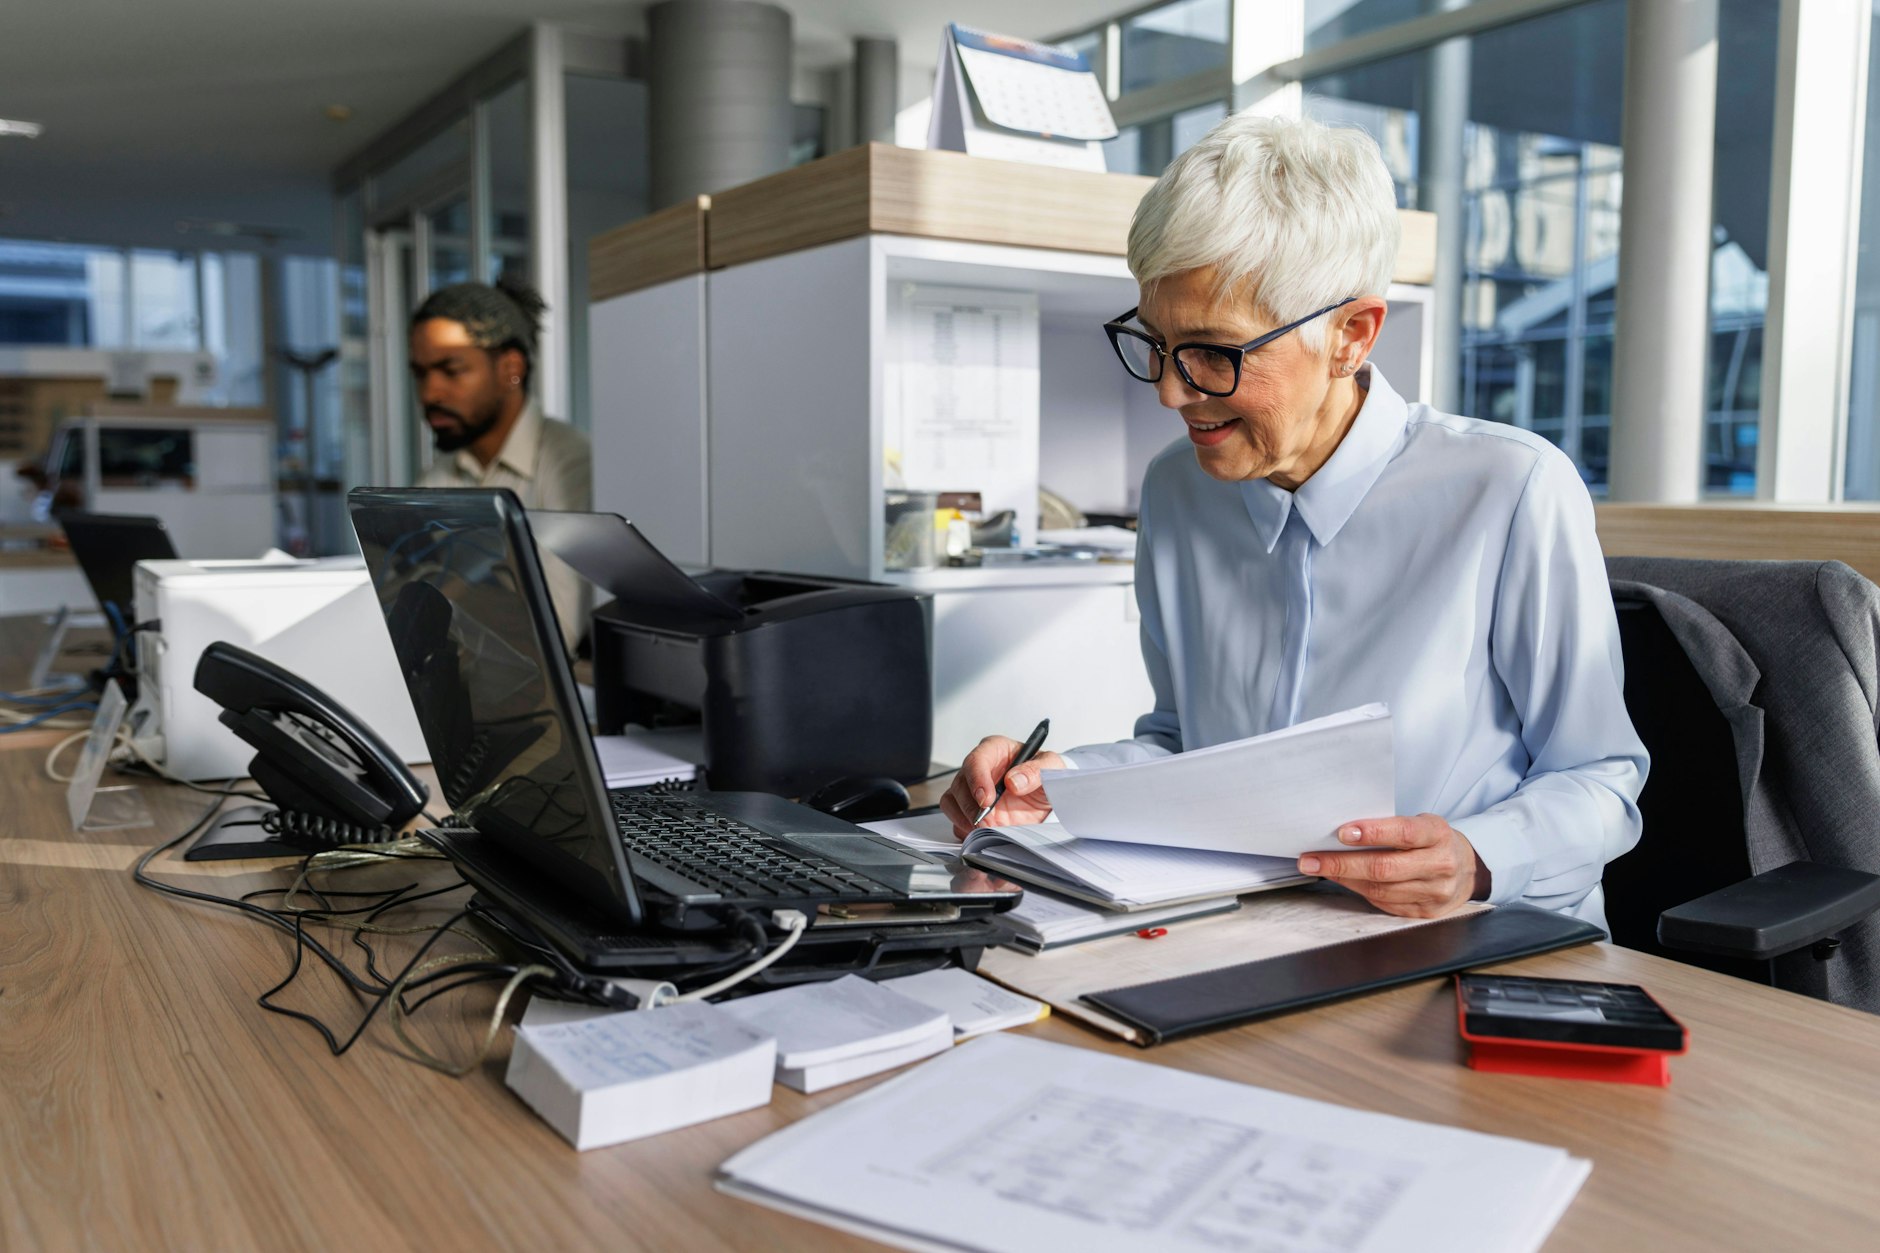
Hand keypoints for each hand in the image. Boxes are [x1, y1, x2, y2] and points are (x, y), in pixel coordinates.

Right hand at [939, 737, 1068, 838]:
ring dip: (964, 817)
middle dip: (971, 805)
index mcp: (995, 750)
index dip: (977, 779)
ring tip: (983, 829)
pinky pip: (956, 820)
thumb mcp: (1050, 767)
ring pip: (952, 801)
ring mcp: (972, 791)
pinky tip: (979, 834)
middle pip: (960, 783)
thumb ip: (1035, 771)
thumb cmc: (1045, 775)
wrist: (1047, 799)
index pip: (976, 760)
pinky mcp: (971, 811)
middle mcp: (979, 769)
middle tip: (987, 820)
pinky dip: (964, 829)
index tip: (986, 799)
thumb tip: (1013, 781)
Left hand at [1296, 814, 1489, 918]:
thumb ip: (1391, 827)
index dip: (1373, 833)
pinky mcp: (1424, 912)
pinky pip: (1384, 903)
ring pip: (1381, 889)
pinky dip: (1358, 890)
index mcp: (1438, 835)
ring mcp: (1434, 892)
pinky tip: (1343, 880)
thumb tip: (1341, 833)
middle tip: (1311, 859)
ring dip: (1344, 879)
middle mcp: (1440, 865)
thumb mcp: (1421, 824)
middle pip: (1385, 867)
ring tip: (1318, 868)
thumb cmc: (1433, 841)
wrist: (1467, 869)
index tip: (1342, 832)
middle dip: (1342, 863)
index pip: (1405, 833)